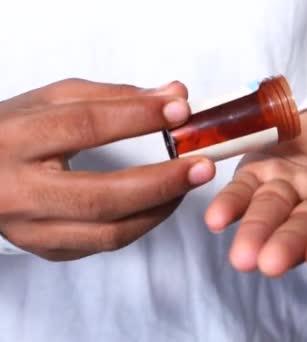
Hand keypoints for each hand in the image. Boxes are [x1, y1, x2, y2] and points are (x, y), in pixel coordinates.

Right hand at [0, 79, 214, 260]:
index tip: (181, 109)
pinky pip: (103, 244)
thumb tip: (175, 95)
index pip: (84, 126)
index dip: (138, 117)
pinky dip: (140, 224)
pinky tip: (159, 202)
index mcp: (13, 139)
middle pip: (102, 195)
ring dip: (159, 208)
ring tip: (187, 184)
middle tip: (202, 165)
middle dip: (162, 181)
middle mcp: (16, 191)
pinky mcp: (45, 249)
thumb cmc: (14, 131)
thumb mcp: (53, 101)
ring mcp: (29, 229)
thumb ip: (115, 96)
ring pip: (109, 232)